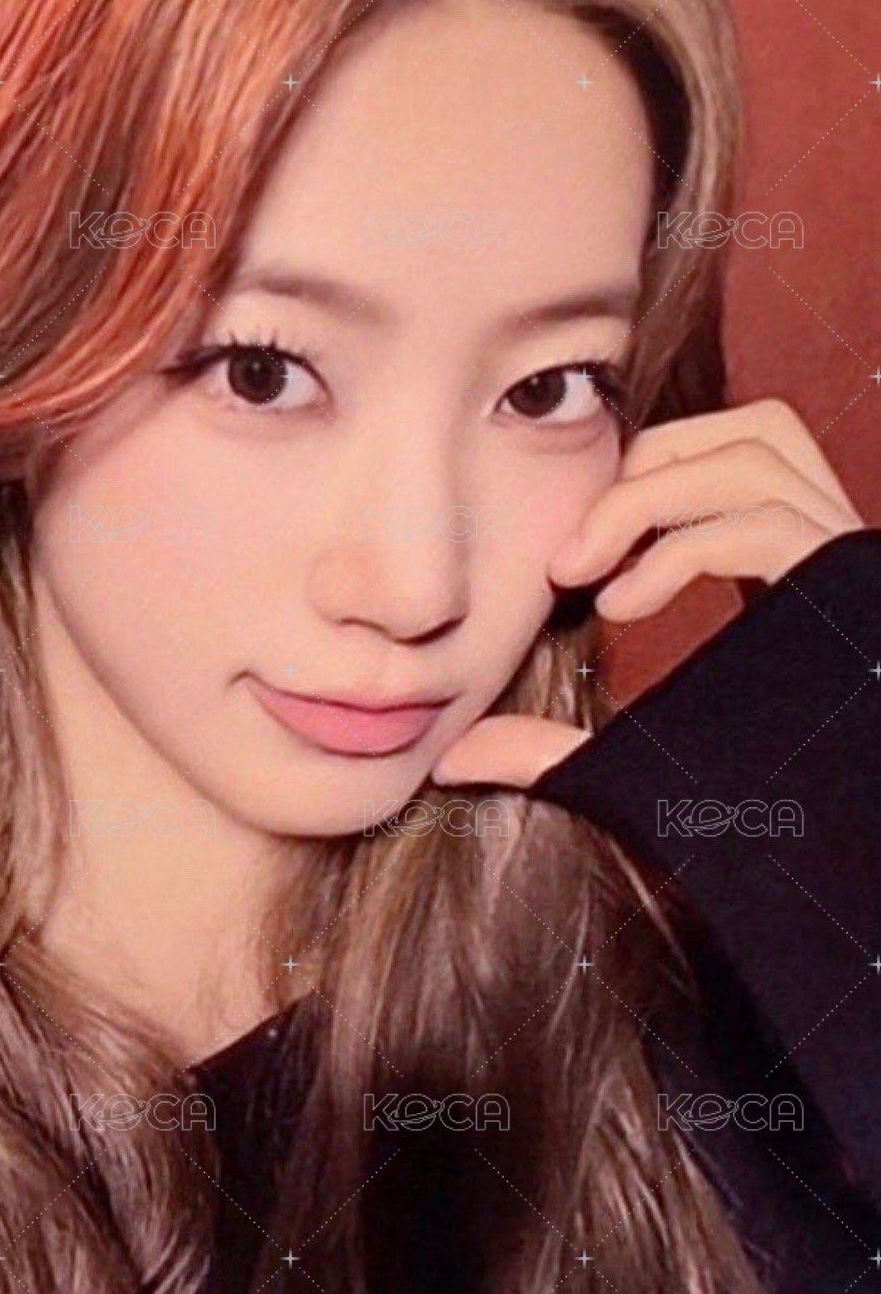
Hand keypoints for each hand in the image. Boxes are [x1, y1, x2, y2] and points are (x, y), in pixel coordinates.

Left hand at [430, 398, 864, 789]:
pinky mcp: (855, 587)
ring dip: (649, 497)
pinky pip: (765, 521)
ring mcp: (853, 564)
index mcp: (802, 573)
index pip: (730, 455)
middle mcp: (839, 550)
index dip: (647, 476)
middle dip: (642, 475)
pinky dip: (677, 549)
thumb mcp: (631, 769)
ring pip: (758, 450)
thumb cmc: (752, 823)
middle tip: (568, 560)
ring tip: (585, 574)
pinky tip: (622, 606)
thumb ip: (553, 751)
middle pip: (746, 430)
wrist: (837, 863)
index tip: (575, 554)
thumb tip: (452, 757)